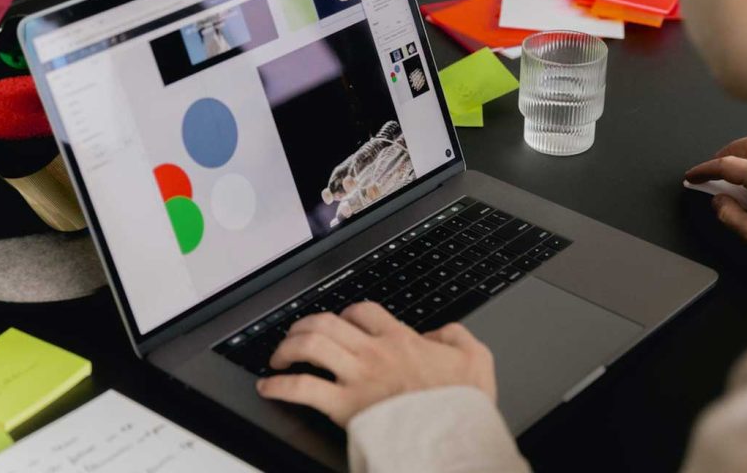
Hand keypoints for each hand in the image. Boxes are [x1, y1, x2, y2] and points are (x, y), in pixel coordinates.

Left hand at [256, 301, 496, 426]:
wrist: (452, 437)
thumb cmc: (462, 405)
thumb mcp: (477, 359)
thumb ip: (456, 337)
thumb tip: (440, 333)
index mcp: (401, 339)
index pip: (362, 311)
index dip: (346, 312)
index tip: (342, 323)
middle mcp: (373, 353)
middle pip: (327, 322)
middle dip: (305, 325)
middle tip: (298, 335)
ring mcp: (356, 378)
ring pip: (310, 345)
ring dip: (287, 347)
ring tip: (280, 356)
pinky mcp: (344, 407)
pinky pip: (302, 389)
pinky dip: (279, 386)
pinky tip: (269, 387)